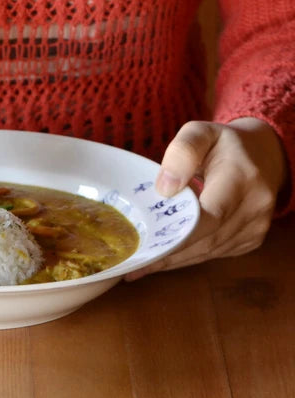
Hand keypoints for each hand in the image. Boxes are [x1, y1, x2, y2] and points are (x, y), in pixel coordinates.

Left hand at [125, 117, 286, 279]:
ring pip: (209, 252)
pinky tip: (162, 259)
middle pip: (206, 240)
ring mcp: (255, 227)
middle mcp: (254, 208)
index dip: (177, 234)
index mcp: (241, 178)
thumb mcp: (200, 132)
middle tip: (132, 262)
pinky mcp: (250, 239)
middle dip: (167, 253)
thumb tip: (165, 189)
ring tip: (139, 265)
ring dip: (174, 261)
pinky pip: (215, 253)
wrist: (265, 155)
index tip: (146, 244)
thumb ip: (182, 152)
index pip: (209, 216)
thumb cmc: (224, 143)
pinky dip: (188, 257)